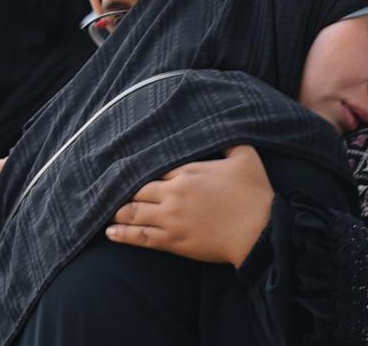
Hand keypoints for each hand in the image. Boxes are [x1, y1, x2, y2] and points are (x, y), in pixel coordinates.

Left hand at [105, 145, 273, 267]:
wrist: (259, 232)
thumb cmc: (255, 194)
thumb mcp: (246, 157)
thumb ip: (228, 141)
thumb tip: (222, 127)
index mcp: (188, 172)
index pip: (154, 167)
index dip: (140, 169)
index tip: (128, 168)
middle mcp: (174, 193)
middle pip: (138, 189)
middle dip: (124, 189)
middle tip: (110, 189)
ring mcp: (171, 218)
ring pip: (134, 212)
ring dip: (118, 211)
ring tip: (107, 210)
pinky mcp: (173, 241)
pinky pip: (141, 237)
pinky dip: (123, 235)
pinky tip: (110, 232)